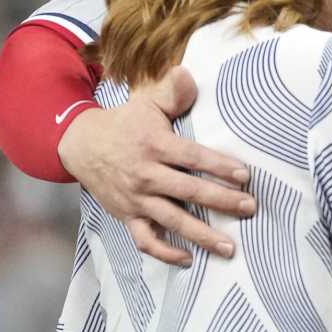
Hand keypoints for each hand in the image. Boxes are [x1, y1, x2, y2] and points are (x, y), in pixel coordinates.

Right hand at [57, 65, 255, 264]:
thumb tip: (188, 73)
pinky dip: (165, 252)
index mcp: (155, 145)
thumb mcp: (146, 103)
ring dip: (202, 235)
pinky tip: (188, 258)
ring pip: (172, 221)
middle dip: (221, 201)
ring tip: (229, 247)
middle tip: (250, 208)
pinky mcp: (127, 216)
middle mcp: (146, 174)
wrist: (81, 145)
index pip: (192, 158)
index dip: (219, 166)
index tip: (245, 176)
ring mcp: (136, 199)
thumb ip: (172, 93)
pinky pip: (146, 239)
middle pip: (188, 191)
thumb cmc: (125, 123)